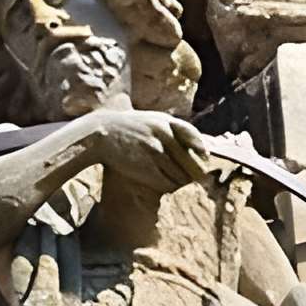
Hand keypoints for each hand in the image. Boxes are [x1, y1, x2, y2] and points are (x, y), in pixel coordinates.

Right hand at [79, 110, 210, 197]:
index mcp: (164, 121)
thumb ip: (169, 127)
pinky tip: (165, 184)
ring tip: (177, 180)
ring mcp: (155, 152)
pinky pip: (167, 182)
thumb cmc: (127, 128)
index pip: (191, 134)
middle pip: (189, 159)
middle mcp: (162, 135)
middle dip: (195, 171)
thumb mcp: (150, 119)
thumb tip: (193, 143)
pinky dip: (170, 186)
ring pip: (180, 174)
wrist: (101, 133)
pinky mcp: (146, 167)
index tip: (204, 157)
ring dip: (181, 180)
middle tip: (199, 177)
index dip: (200, 147)